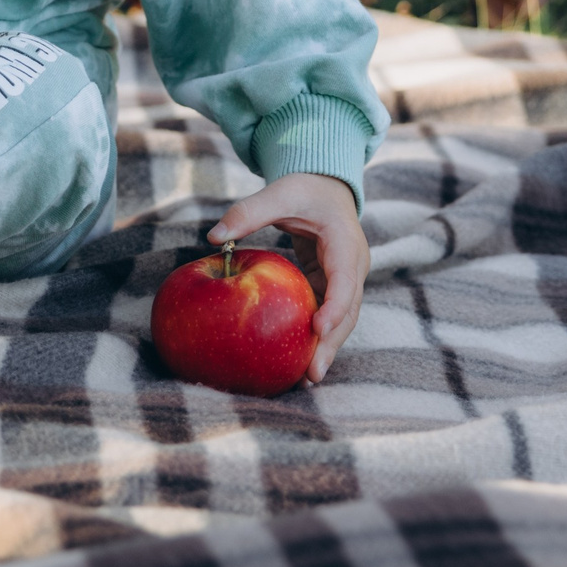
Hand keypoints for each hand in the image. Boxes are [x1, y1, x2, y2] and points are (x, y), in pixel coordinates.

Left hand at [210, 171, 367, 385]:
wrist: (327, 188)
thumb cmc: (304, 189)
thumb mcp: (280, 193)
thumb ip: (248, 212)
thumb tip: (213, 237)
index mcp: (345, 242)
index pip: (345, 280)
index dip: (335, 306)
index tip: (317, 329)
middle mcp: (353, 266)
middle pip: (348, 311)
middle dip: (331, 343)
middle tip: (311, 374)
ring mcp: (347, 279)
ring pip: (341, 319)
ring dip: (326, 347)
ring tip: (305, 379)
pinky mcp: (333, 287)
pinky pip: (327, 314)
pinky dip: (316, 336)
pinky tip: (296, 360)